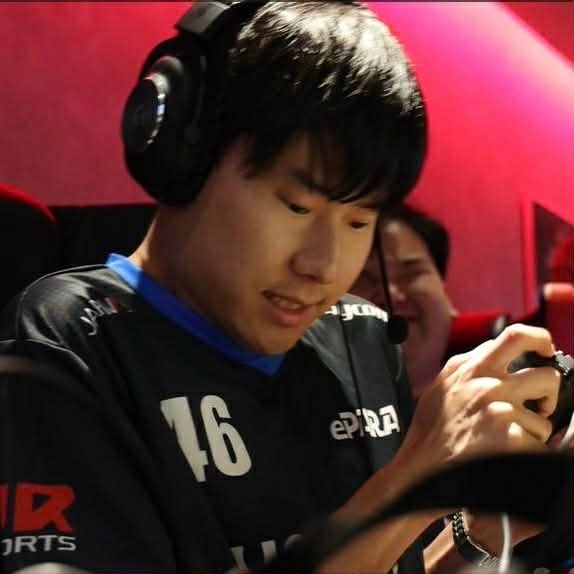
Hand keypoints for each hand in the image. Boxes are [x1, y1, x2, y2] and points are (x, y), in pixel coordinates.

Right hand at [397, 324, 560, 479]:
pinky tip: (505, 453)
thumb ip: (470, 368)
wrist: (421, 466)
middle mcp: (485, 382)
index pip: (515, 337)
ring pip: (545, 417)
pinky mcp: (509, 436)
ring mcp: (498, 408)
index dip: (538, 341)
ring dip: (534, 430)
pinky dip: (527, 451)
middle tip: (540, 406)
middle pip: (546, 375)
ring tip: (510, 437)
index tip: (545, 350)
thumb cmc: (431, 430)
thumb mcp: (442, 384)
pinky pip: (537, 443)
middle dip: (550, 393)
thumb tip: (499, 359)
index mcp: (468, 366)